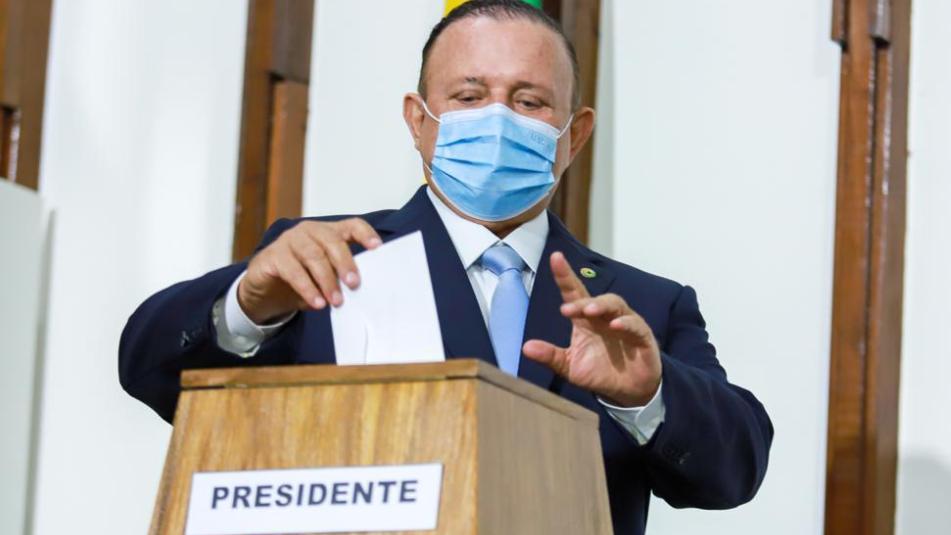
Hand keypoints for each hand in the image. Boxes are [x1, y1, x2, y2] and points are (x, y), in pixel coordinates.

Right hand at [238, 218, 381, 323]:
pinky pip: (292, 271)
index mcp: (328, 233)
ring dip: (327, 280)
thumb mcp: (325, 278)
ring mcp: (289, 240)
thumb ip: (340, 278)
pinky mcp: (272, 255)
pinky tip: (316, 302)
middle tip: (354, 284)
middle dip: (345, 263)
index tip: (377, 247)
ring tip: (336, 301)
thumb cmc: (302, 280)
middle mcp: (309, 231)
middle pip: (332, 241)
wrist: (265, 291)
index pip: (351, 225)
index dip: (365, 234)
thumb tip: (359, 290)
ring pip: (313, 255)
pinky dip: (307, 288)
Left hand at [522, 252, 661, 406]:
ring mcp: (625, 324)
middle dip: (580, 301)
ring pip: (615, 305)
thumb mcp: (569, 366)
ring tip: (588, 311)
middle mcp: (604, 317)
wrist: (628, 391)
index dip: (565, 275)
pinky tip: (615, 325)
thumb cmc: (599, 372)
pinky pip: (636, 325)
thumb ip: (550, 356)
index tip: (555, 257)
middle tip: (566, 310)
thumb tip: (526, 347)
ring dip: (601, 305)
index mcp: (585, 320)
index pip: (573, 292)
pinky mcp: (642, 336)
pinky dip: (626, 323)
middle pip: (594, 298)